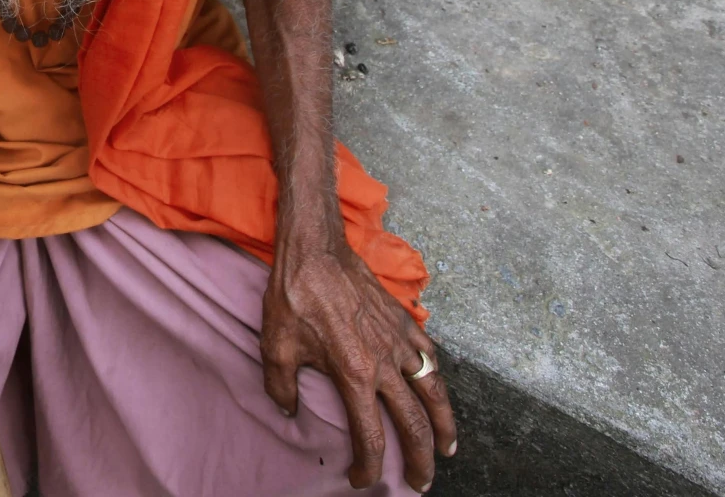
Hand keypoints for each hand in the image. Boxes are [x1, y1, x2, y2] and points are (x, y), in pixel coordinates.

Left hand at [261, 237, 456, 490]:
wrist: (314, 250)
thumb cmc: (293, 296)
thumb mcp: (276, 346)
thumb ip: (282, 386)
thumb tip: (288, 411)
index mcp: (353, 374)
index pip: (370, 436)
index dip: (368, 466)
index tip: (362, 478)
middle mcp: (384, 363)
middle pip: (414, 422)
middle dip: (420, 458)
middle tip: (421, 481)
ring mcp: (398, 340)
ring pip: (433, 391)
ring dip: (444, 424)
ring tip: (447, 447)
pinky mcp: (402, 319)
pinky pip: (428, 354)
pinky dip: (435, 376)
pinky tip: (434, 387)